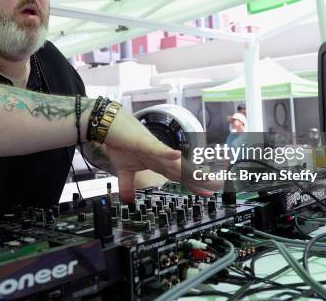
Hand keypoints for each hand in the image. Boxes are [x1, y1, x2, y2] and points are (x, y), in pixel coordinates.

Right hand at [103, 109, 218, 202]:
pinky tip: (176, 156)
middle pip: (182, 171)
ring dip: (189, 170)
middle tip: (216, 187)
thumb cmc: (120, 143)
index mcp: (157, 163)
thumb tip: (128, 200)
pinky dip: (165, 152)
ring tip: (205, 177)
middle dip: (198, 180)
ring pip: (174, 162)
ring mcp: (153, 149)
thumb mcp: (124, 171)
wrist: (109, 125)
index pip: (179, 176)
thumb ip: (128, 185)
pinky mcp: (143, 142)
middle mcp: (160, 156)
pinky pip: (156, 148)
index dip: (194, 185)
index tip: (209, 193)